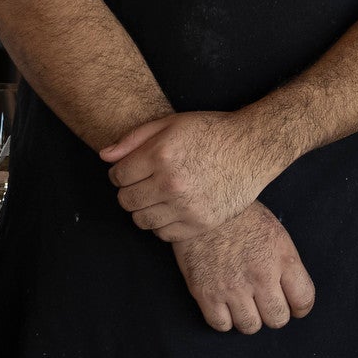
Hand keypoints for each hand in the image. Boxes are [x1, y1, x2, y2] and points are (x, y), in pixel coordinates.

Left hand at [99, 109, 280, 244]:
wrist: (253, 148)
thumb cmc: (211, 131)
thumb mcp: (171, 123)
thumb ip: (134, 139)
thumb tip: (105, 156)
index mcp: (161, 156)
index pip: (117, 176)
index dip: (119, 173)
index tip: (129, 170)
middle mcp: (171, 184)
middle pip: (126, 201)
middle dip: (128, 192)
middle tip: (141, 184)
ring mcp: (187, 207)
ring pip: (141, 221)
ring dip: (142, 210)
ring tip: (155, 197)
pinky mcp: (201, 223)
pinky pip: (164, 234)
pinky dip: (161, 224)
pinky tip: (170, 209)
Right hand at [175, 202, 316, 332]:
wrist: (201, 203)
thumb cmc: (240, 217)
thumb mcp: (275, 233)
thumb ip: (286, 264)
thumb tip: (291, 294)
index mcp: (282, 258)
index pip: (304, 300)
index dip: (300, 307)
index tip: (293, 306)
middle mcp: (260, 276)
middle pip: (277, 319)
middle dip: (273, 313)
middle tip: (264, 302)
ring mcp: (232, 286)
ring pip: (250, 326)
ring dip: (248, 317)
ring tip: (242, 302)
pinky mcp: (205, 292)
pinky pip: (221, 324)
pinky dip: (223, 319)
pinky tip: (223, 304)